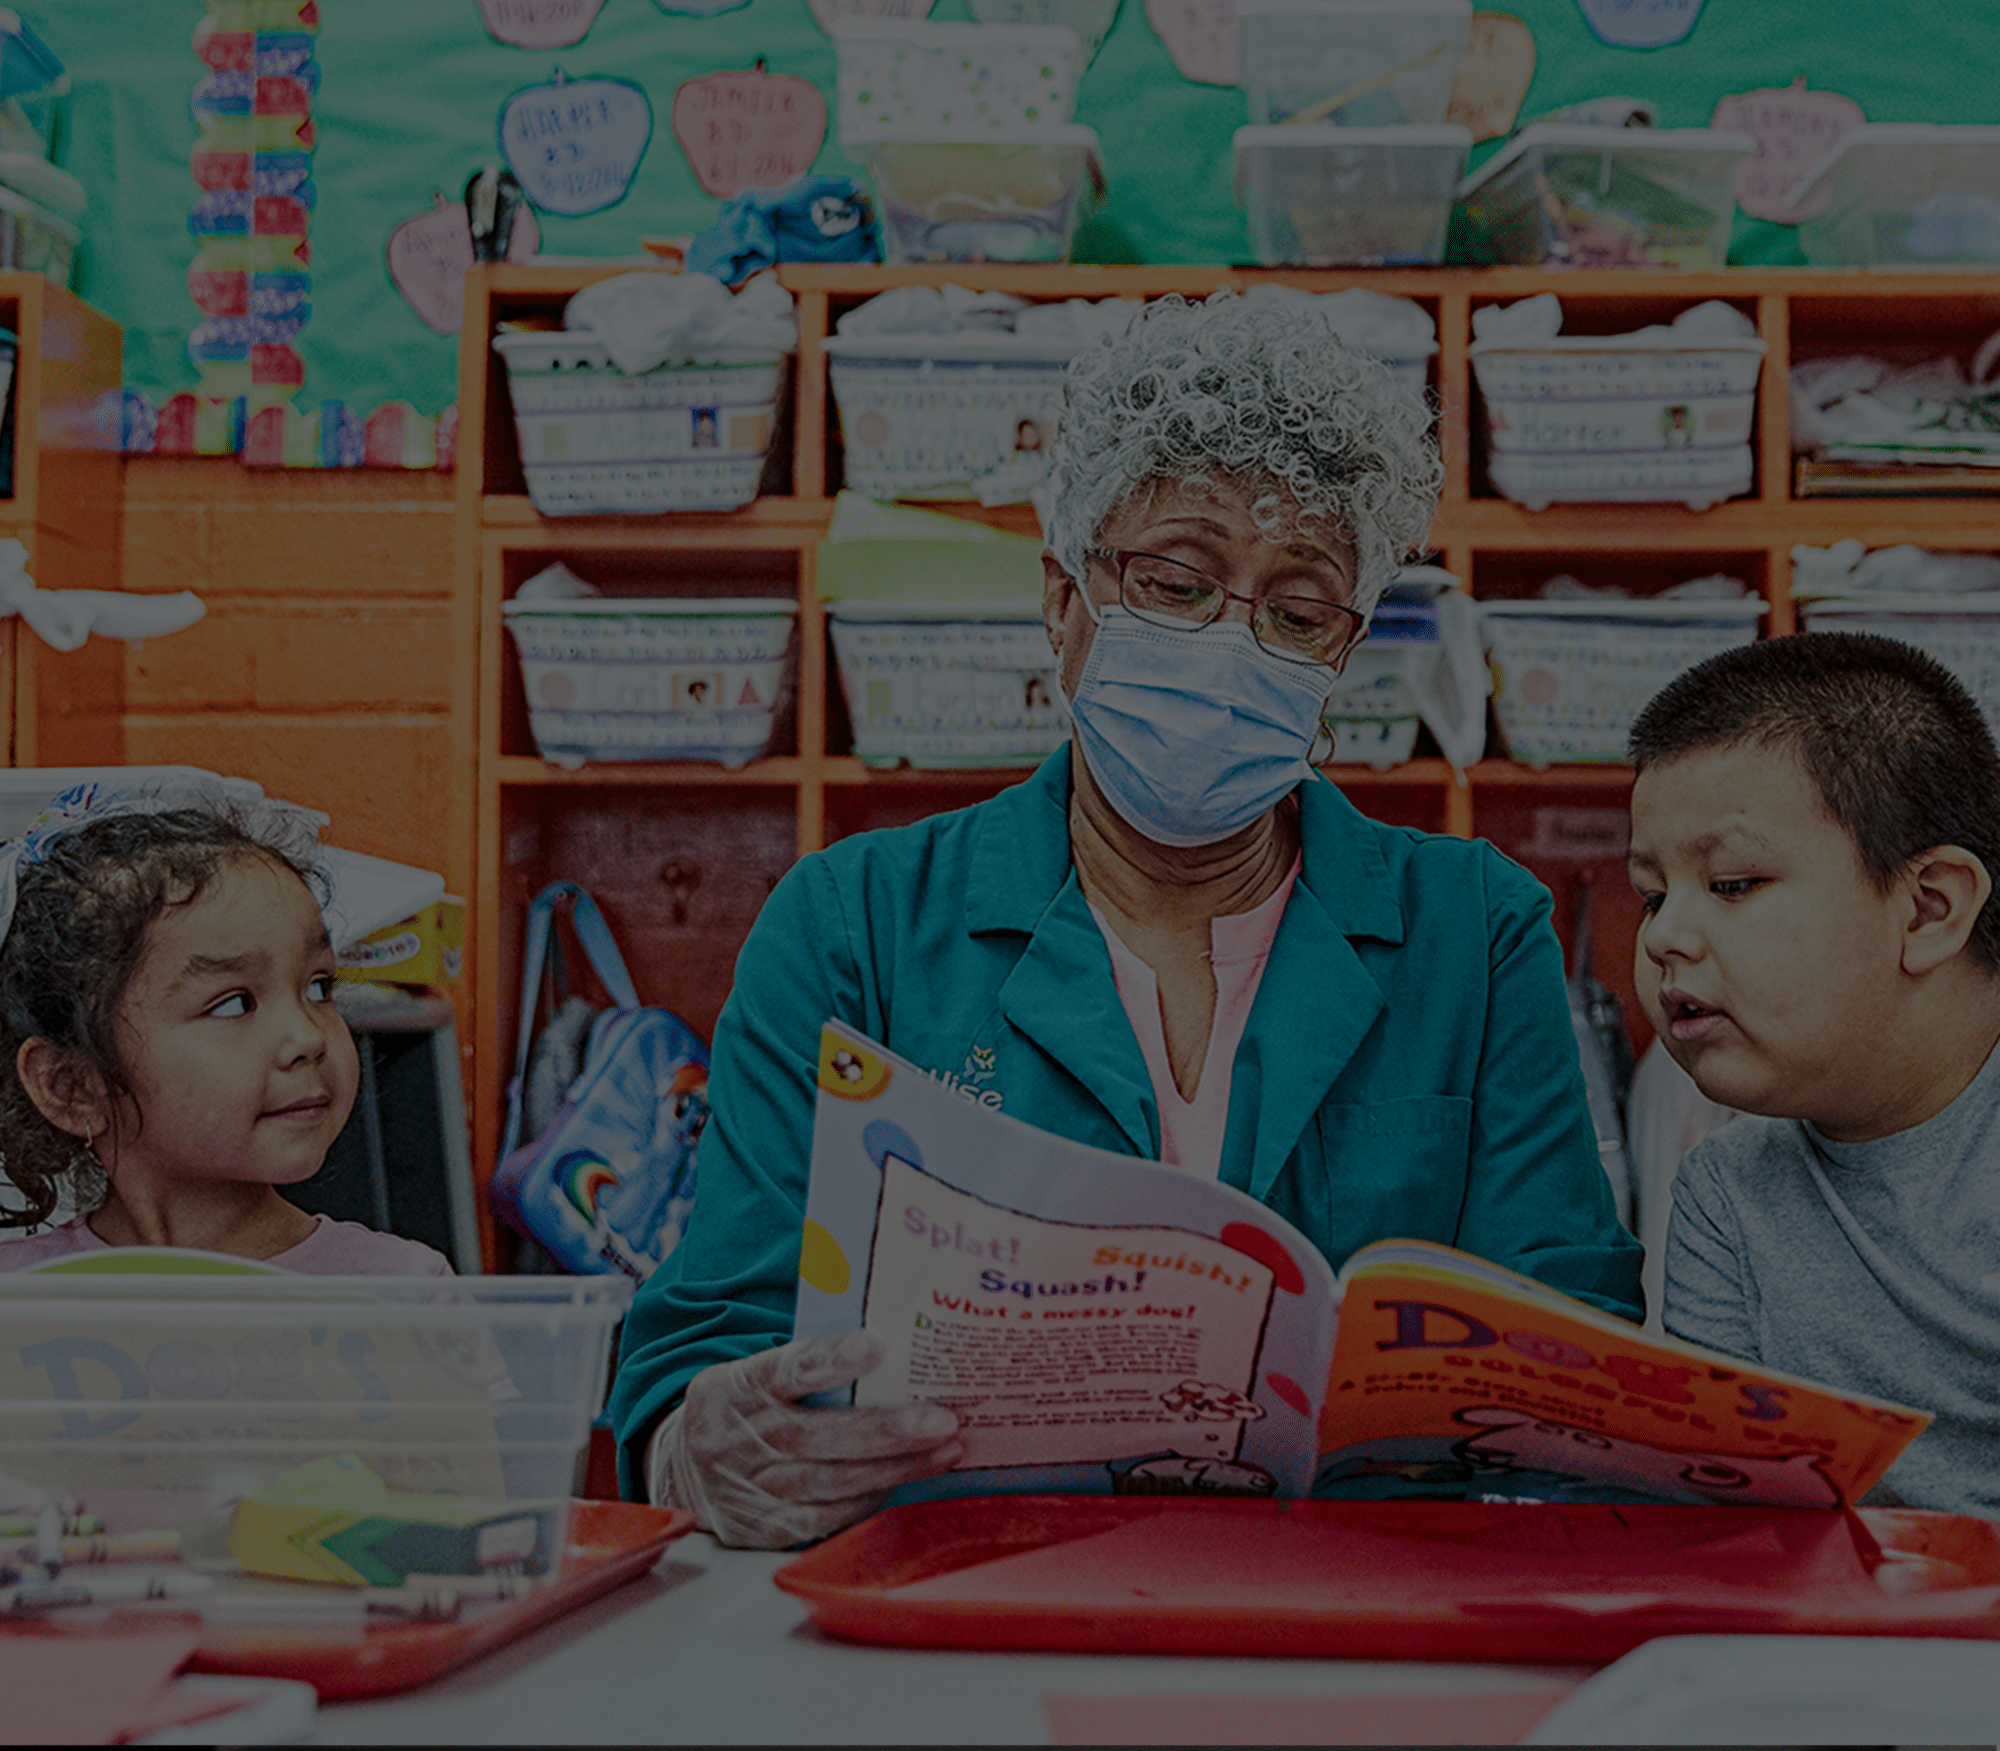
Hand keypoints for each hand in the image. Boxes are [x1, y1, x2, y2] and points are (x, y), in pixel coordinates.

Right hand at [661, 1329, 961, 1548]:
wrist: (681, 1471)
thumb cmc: (741, 1410)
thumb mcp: (751, 1374)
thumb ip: (802, 1363)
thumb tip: (884, 1344)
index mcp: (736, 1387)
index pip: (786, 1369)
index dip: (830, 1359)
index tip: (876, 1346)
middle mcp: (737, 1439)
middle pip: (817, 1436)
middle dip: (887, 1430)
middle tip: (943, 1420)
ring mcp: (749, 1490)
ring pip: (831, 1483)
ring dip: (895, 1468)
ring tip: (945, 1451)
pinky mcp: (763, 1529)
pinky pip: (827, 1519)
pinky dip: (871, 1501)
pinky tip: (907, 1482)